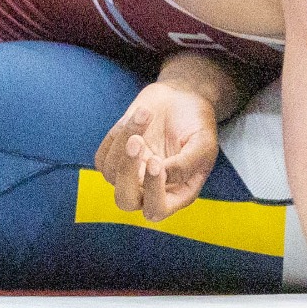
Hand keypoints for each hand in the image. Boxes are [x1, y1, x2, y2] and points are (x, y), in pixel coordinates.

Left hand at [94, 81, 219, 220]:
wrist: (182, 98)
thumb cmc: (197, 124)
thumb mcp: (203, 143)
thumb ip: (186, 164)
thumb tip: (163, 175)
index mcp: (177, 193)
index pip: (156, 209)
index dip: (152, 191)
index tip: (156, 161)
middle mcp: (150, 189)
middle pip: (125, 201)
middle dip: (126, 173)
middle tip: (137, 142)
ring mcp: (130, 174)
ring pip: (111, 173)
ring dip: (125, 141)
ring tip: (146, 114)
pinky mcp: (114, 158)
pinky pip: (103, 157)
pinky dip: (117, 135)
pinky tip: (137, 117)